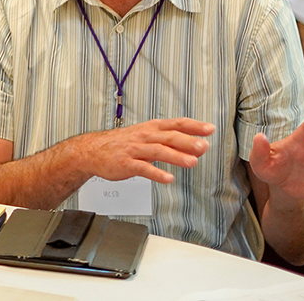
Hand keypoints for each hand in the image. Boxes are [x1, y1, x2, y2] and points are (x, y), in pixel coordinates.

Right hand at [75, 118, 214, 183]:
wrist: (93, 150)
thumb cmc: (122, 144)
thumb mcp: (146, 137)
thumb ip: (170, 143)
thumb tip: (195, 147)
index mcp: (151, 128)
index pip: (176, 124)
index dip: (193, 126)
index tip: (210, 129)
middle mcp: (145, 136)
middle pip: (169, 137)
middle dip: (188, 141)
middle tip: (204, 146)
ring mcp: (135, 149)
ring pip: (158, 151)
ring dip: (176, 156)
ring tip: (192, 163)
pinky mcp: (127, 163)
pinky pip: (143, 168)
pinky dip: (156, 173)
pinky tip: (168, 179)